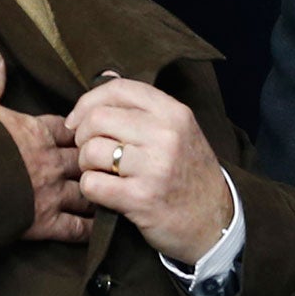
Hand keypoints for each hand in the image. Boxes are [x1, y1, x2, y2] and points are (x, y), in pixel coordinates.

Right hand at [0, 50, 92, 242]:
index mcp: (34, 131)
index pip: (67, 127)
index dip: (78, 129)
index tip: (86, 131)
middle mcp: (48, 161)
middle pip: (84, 158)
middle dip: (94, 160)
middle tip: (109, 163)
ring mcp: (48, 192)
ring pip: (87, 191)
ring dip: (98, 192)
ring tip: (112, 194)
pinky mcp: (43, 222)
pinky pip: (76, 228)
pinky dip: (90, 229)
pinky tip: (102, 228)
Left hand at [66, 76, 233, 265]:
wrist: (215, 221)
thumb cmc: (190, 173)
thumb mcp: (180, 130)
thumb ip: (143, 105)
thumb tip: (105, 74)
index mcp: (174, 113)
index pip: (118, 89)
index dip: (88, 102)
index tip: (78, 121)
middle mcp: (166, 135)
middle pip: (97, 119)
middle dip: (83, 137)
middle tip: (92, 152)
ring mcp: (154, 167)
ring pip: (91, 151)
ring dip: (87, 165)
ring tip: (102, 173)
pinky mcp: (141, 198)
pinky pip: (92, 184)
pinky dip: (91, 189)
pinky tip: (105, 192)